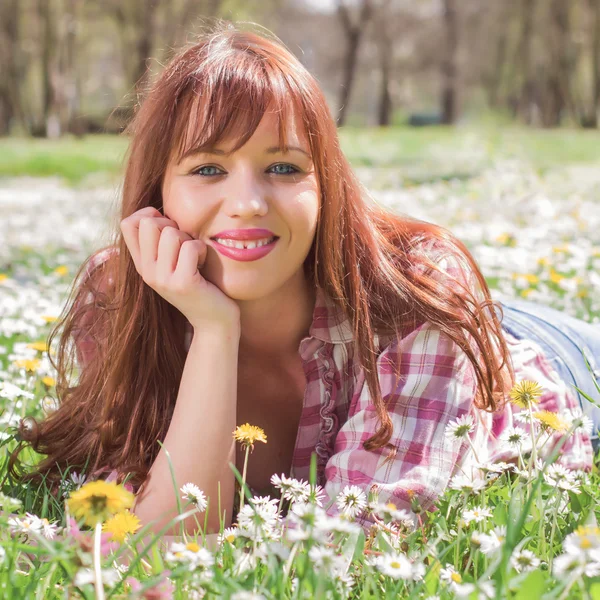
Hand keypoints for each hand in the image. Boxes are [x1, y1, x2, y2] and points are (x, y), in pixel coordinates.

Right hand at [120, 207, 239, 329]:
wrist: (214, 322)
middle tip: (185, 246)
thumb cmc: (201, 285)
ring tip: (194, 258)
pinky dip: (201, 250)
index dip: (150, 215)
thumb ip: (161, 241)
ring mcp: (162, 279)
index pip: (127, 223)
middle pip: (148, 223)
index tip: (169, 228)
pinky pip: (190, 246)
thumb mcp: (174, 261)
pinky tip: (202, 265)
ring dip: (189, 239)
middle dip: (173, 226)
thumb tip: (153, 211)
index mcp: (142, 264)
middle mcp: (147, 272)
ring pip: (170, 233)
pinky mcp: (182, 283)